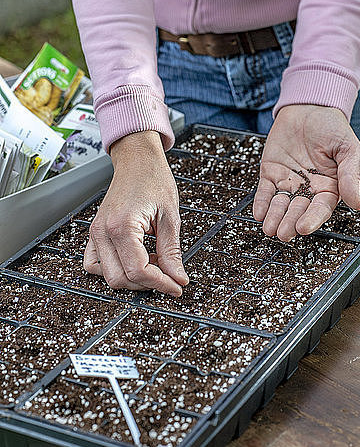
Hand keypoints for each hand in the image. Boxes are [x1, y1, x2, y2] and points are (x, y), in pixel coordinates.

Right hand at [83, 131, 188, 295]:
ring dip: (130, 278)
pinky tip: (133, 261)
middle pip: (120, 278)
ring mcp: (96, 232)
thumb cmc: (153, 179)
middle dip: (147, 284)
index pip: (138, 270)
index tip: (176, 286)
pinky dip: (112, 269)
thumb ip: (172, 252)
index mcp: (123, 226)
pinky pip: (94, 263)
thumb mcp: (170, 218)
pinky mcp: (95, 232)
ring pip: (106, 275)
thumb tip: (178, 278)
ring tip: (152, 266)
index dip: (161, 283)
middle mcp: (103, 231)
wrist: (137, 160)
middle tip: (168, 277)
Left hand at [253, 105, 359, 240]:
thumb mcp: (347, 148)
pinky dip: (261, 203)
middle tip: (283, 233)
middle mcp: (307, 188)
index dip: (312, 219)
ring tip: (269, 229)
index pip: (320, 208)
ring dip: (274, 217)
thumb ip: (350, 176)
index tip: (303, 227)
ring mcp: (288, 182)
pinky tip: (259, 213)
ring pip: (280, 205)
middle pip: (298, 211)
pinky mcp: (270, 173)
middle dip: (290, 223)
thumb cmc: (331, 126)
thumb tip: (356, 203)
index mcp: (329, 186)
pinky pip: (264, 191)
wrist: (309, 107)